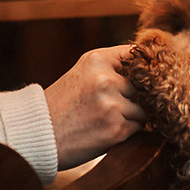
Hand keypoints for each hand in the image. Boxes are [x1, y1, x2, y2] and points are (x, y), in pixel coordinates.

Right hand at [44, 44, 146, 169]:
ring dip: (134, 115)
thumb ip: (110, 68)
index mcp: (97, 60)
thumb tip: (150, 70)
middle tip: (121, 103)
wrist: (39, 134)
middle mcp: (106, 79)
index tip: (141, 76)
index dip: (141, 67)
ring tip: (110, 118)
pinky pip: (139, 127)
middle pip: (144, 84)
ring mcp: (112, 105)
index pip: (136, 55)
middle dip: (137, 95)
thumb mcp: (81, 73)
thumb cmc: (61, 104)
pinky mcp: (116, 130)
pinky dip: (129, 130)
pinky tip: (108, 129)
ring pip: (144, 108)